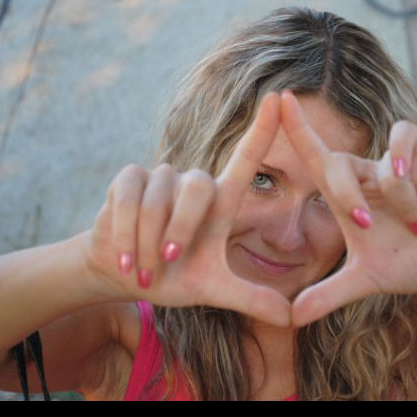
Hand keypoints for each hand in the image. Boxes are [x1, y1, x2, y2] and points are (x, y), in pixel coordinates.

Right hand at [85, 93, 291, 326]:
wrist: (125, 276)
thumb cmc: (173, 279)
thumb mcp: (213, 291)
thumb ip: (251, 298)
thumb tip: (292, 318)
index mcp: (221, 202)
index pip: (246, 159)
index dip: (264, 129)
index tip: (280, 97)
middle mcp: (194, 183)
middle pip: (197, 188)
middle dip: (180, 231)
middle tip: (169, 265)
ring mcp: (161, 177)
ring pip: (157, 198)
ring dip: (148, 241)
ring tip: (144, 272)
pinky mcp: (129, 178)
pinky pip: (128, 196)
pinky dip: (125, 232)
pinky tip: (124, 259)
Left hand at [280, 90, 416, 325]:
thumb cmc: (411, 262)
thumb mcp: (366, 280)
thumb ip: (328, 295)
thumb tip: (290, 319)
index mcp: (346, 197)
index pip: (315, 158)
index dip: (296, 130)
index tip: (277, 100)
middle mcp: (364, 173)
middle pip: (333, 164)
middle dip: (346, 196)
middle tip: (366, 225)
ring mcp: (391, 160)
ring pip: (371, 165)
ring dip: (390, 201)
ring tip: (416, 225)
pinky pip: (400, 149)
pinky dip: (406, 178)